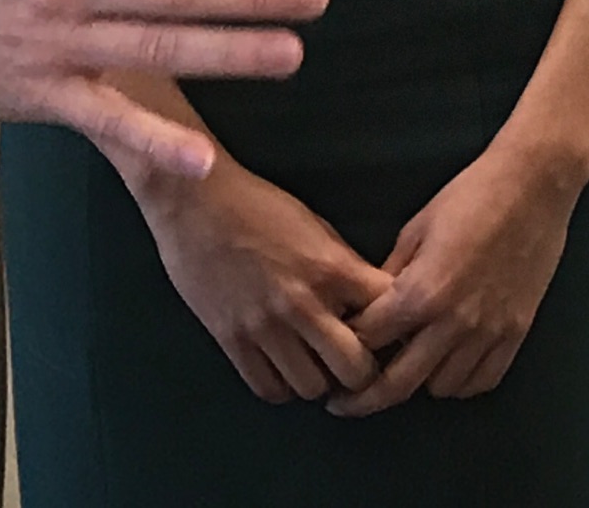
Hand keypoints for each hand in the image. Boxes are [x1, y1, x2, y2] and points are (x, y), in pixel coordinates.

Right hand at [130, 156, 393, 403]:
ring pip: (313, 388)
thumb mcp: (314, 226)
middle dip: (361, 369)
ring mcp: (265, 326)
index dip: (393, 327)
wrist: (195, 200)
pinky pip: (269, 389)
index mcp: (330, 268)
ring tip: (314, 362)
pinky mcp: (232, 340)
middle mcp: (302, 304)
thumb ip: (343, 266)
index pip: (387, 316)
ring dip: (320, 380)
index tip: (386, 329)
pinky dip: (282, 386)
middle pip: (355, 370)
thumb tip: (369, 301)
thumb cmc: (257, 204)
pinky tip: (282, 366)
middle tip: (352, 359)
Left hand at [330, 137, 584, 414]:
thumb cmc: (470, 196)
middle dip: (364, 397)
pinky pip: (481, 381)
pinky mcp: (515, 334)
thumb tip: (370, 307)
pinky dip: (460, 380)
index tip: (335, 349)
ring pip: (441, 388)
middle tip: (345, 402)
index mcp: (422, 292)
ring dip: (418, 381)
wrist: (532, 187)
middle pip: (399, 384)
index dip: (345, 345)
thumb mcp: (416, 229)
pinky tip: (447, 364)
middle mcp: (454, 323)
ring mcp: (488, 333)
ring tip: (407, 365)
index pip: (368, 340)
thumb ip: (390, 275)